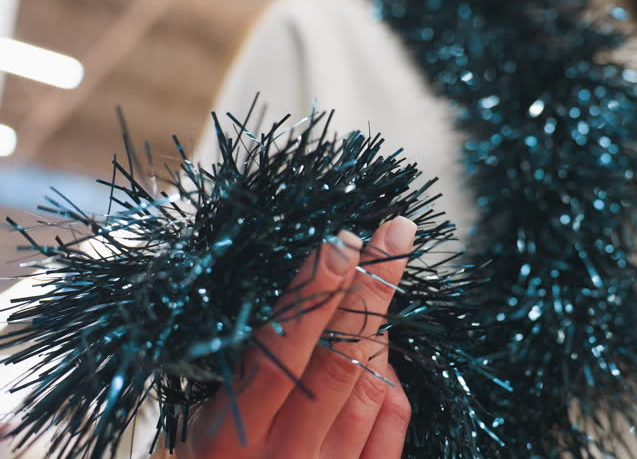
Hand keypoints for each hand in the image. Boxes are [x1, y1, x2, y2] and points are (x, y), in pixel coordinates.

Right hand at [162, 217, 416, 458]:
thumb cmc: (221, 456)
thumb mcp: (207, 414)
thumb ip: (251, 363)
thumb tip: (311, 293)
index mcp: (231, 434)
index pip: (278, 354)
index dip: (312, 297)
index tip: (340, 243)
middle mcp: (283, 457)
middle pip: (340, 363)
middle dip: (369, 291)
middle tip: (392, 236)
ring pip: (372, 385)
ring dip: (376, 330)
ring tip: (370, 294)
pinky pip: (393, 418)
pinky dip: (391, 377)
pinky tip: (376, 355)